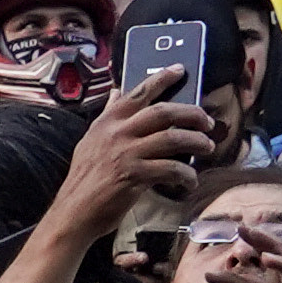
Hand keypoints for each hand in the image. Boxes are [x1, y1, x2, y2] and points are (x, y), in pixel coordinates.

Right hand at [49, 80, 215, 244]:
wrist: (74, 213)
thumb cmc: (85, 180)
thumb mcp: (92, 141)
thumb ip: (107, 116)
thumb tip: (117, 92)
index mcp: (107, 122)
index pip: (137, 93)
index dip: (161, 79)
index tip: (180, 70)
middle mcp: (116, 133)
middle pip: (162, 112)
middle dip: (191, 113)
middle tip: (207, 122)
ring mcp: (125, 153)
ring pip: (172, 138)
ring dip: (196, 141)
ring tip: (207, 147)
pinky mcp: (134, 176)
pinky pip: (171, 168)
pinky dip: (186, 175)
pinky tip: (190, 181)